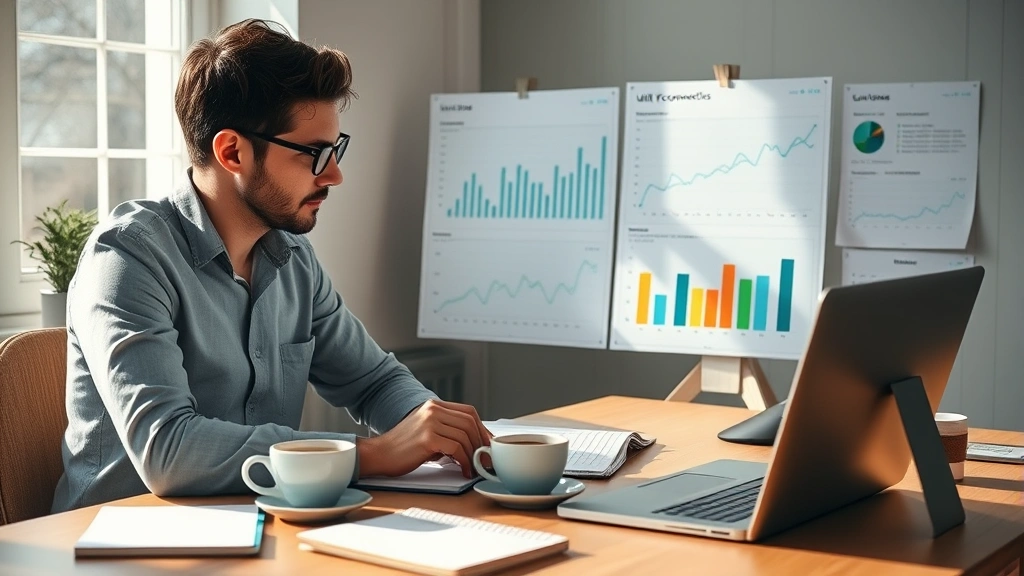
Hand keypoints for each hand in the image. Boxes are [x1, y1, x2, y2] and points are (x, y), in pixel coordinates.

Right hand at [358, 399, 491, 478]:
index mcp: (434, 405)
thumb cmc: (403, 448)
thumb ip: (447, 431)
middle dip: (481, 442)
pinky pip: (457, 448)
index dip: (481, 428)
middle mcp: (433, 409)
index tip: (487, 444)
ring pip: (465, 436)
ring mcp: (430, 422)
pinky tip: (465, 470)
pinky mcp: (428, 438)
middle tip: (486, 458)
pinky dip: (465, 461)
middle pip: (470, 423)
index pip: (468, 412)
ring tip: (475, 467)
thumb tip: (474, 443)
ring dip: (474, 455)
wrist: (379, 454)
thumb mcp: (427, 431)